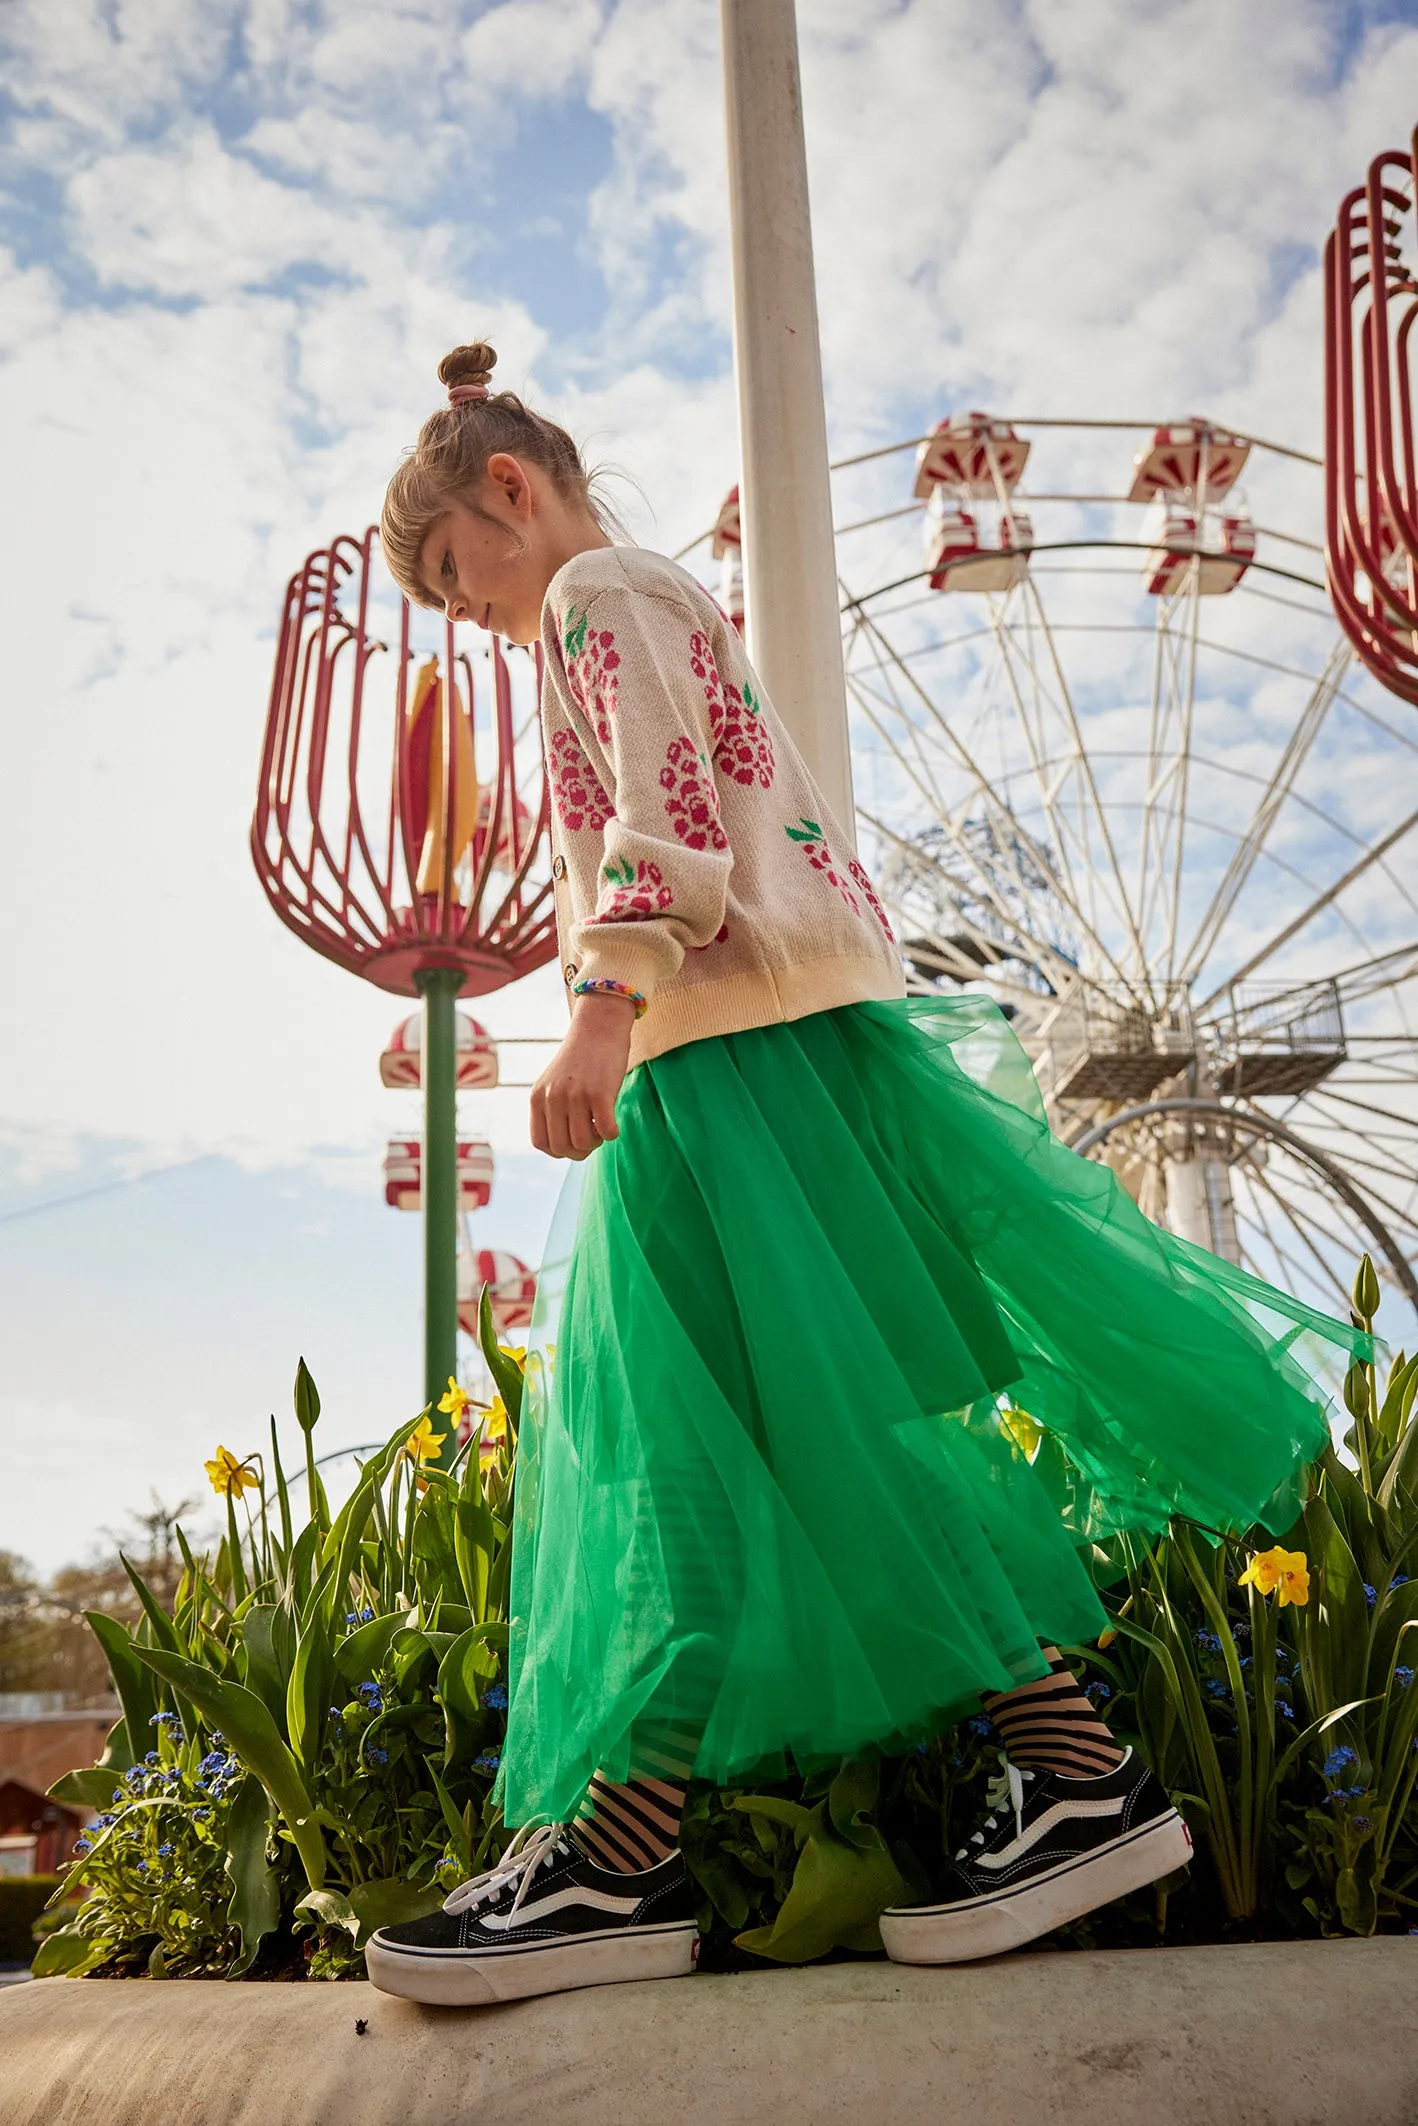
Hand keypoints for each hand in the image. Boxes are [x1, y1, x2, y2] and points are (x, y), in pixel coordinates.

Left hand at [530, 991, 636, 1158]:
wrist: (598, 1026)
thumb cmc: (581, 1059)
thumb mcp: (554, 1084)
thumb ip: (552, 1111)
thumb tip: (563, 1148)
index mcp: (537, 1097)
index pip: (540, 1143)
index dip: (558, 1150)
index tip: (573, 1140)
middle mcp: (552, 1098)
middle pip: (562, 1148)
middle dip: (579, 1150)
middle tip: (592, 1135)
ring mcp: (575, 1096)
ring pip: (583, 1144)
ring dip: (596, 1142)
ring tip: (601, 1126)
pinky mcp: (600, 1093)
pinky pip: (606, 1132)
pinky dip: (612, 1133)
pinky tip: (614, 1122)